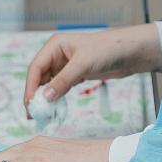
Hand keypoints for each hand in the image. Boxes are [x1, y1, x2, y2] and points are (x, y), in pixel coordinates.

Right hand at [23, 24, 161, 110]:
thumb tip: (44, 98)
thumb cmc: (107, 50)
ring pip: (50, 83)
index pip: (36, 67)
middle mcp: (58, 55)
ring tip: (42, 115)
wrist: (131, 53)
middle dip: (36, 94)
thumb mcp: (83, 64)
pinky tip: (55, 108)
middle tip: (33, 114)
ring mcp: (66, 65)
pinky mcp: (76, 74)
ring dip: (46, 98)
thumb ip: (63, 81)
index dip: (30, 86)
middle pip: (40, 77)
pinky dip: (57, 97)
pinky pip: (61, 87)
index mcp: (55, 46)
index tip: (30, 104)